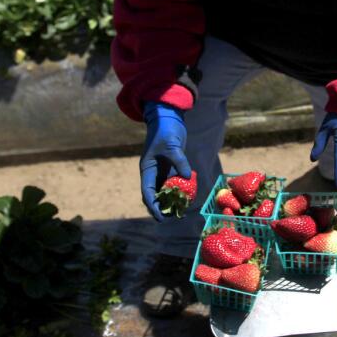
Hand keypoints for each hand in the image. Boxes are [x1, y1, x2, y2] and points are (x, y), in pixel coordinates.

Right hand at [140, 101, 191, 221]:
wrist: (168, 119)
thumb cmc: (165, 131)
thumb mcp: (172, 146)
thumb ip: (179, 161)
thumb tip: (187, 177)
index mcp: (147, 169)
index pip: (147, 191)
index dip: (153, 205)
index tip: (160, 216)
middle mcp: (152, 172)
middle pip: (155, 195)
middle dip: (162, 207)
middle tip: (173, 216)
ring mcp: (161, 171)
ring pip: (164, 190)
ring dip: (171, 200)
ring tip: (181, 210)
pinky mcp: (170, 168)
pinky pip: (174, 183)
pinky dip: (180, 190)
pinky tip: (189, 196)